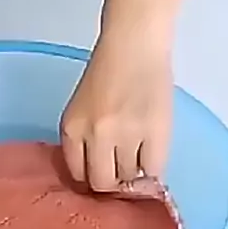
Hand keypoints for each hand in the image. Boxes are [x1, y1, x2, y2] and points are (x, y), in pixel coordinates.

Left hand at [60, 34, 172, 190]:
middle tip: (120, 176)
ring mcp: (127, 135)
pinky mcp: (155, 132)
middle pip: (102, 183)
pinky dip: (153, 170)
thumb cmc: (107, 72)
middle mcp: (95, 135)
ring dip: (133, 176)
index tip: (100, 176)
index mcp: (72, 128)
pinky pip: (153, 169)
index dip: (90, 179)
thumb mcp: (80, 109)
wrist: (134, 44)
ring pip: (128, 178)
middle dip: (111, 184)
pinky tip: (151, 158)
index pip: (78, 174)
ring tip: (136, 161)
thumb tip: (95, 173)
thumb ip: (82, 140)